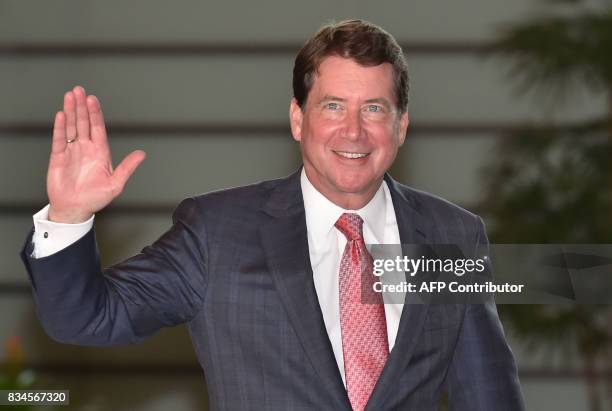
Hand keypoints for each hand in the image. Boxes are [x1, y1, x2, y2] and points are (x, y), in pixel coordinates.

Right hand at [47, 86, 145, 222]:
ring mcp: (71, 151)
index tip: (93, 99)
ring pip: (71, 127)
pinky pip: (59, 140)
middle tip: (79, 90)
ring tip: (70, 96)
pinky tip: (61, 115)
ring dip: (71, 112)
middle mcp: (85, 148)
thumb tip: (142, 154)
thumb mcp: (115, 184)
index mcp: (100, 152)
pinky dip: (60, 127)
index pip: (98, 128)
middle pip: (83, 123)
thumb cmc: (95, 198)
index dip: (95, 113)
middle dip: (82, 107)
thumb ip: (127, 167)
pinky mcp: (58, 158)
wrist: (76, 210)